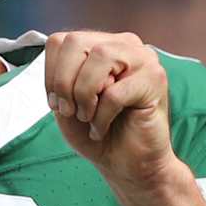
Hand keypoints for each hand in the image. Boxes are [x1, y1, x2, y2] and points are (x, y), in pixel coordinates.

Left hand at [44, 30, 181, 191]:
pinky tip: (103, 128)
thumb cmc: (96, 132)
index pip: (61, 40)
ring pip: (100, 57)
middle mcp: (124, 44)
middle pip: (76, 42)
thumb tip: (63, 68)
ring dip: (84, 95)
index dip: (50, 74)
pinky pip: (115, 92)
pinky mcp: (156, 79)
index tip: (57, 102)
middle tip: (70, 111)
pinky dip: (101, 116)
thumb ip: (60, 77)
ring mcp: (143, 59)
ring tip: (88, 117)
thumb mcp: (65, 103)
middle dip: (64, 82)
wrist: (127, 165)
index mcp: (101, 44)